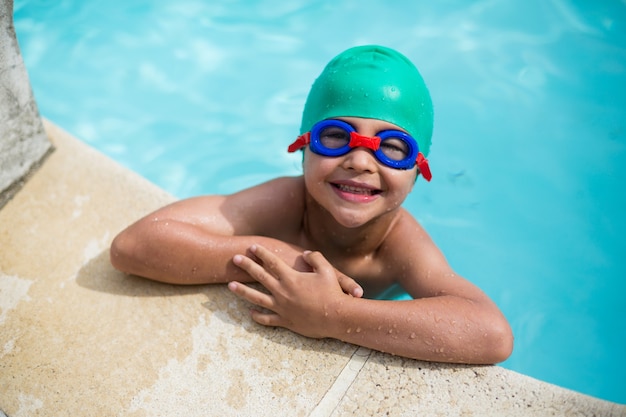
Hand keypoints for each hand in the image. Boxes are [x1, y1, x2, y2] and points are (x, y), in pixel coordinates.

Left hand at [228, 245, 356, 337]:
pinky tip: (250, 313)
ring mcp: (281, 308)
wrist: (336, 317)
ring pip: (256, 298)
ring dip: (242, 291)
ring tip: (230, 285)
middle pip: (260, 276)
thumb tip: (305, 253)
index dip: (261, 253)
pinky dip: (257, 316)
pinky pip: (267, 319)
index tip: (252, 247)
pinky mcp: (285, 321)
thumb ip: (315, 258)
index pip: (272, 262)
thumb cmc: (333, 293)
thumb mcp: (327, 270)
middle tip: (234, 259)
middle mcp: (282, 292)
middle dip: (246, 266)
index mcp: (291, 278)